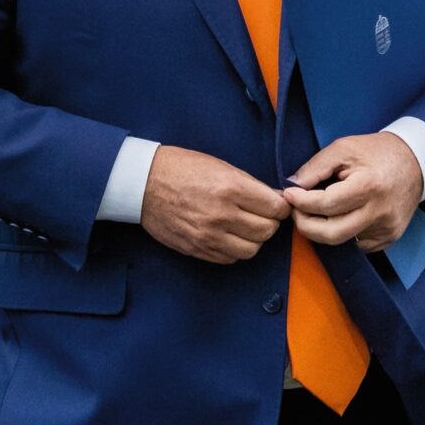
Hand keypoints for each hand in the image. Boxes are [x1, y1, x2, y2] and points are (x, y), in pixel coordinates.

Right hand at [141, 146, 290, 263]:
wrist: (143, 182)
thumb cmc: (182, 168)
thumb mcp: (221, 166)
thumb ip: (250, 185)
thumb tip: (276, 200)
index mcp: (230, 188)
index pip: (275, 209)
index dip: (281, 207)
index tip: (277, 205)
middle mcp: (222, 215)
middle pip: (267, 231)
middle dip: (269, 222)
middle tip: (261, 214)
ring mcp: (208, 236)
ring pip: (251, 250)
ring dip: (253, 239)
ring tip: (244, 227)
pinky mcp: (197, 249)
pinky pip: (229, 259)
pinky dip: (234, 249)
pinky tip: (228, 235)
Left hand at [282, 132, 422, 251]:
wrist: (416, 162)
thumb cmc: (377, 152)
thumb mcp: (344, 148)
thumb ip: (315, 167)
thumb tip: (292, 185)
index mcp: (369, 187)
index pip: (326, 205)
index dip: (301, 202)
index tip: (289, 194)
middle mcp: (380, 212)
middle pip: (331, 234)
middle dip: (305, 226)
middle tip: (296, 211)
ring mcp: (386, 229)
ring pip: (342, 241)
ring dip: (322, 230)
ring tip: (316, 212)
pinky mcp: (389, 238)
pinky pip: (357, 244)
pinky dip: (343, 233)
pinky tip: (342, 216)